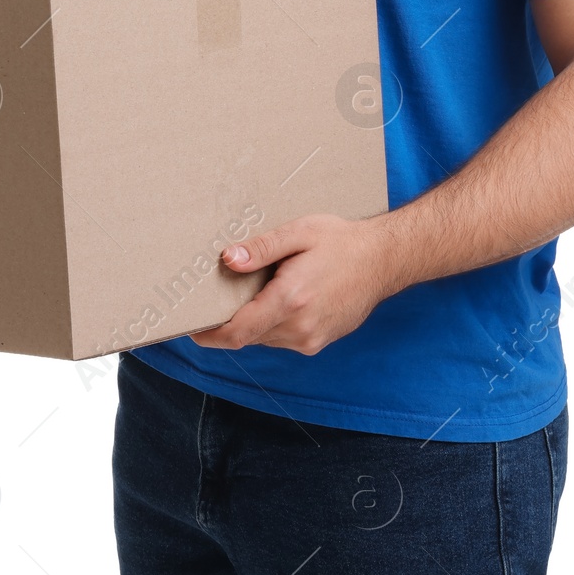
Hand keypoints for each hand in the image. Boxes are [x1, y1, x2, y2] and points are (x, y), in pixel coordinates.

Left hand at [187, 213, 401, 356]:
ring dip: (253, 321)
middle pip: (247, 336)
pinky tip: (280, 296)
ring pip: (264, 338)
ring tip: (257, 289)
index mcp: (291, 301)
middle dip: (229, 321)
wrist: (383, 260)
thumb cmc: (341, 242)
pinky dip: (272, 323)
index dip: (209, 335)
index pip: (238, 332)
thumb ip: (261, 248)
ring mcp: (311, 339)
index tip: (190, 329)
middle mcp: (300, 328)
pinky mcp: (318, 341)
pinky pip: (282, 338)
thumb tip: (228, 259)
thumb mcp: (299, 233)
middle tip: (217, 298)